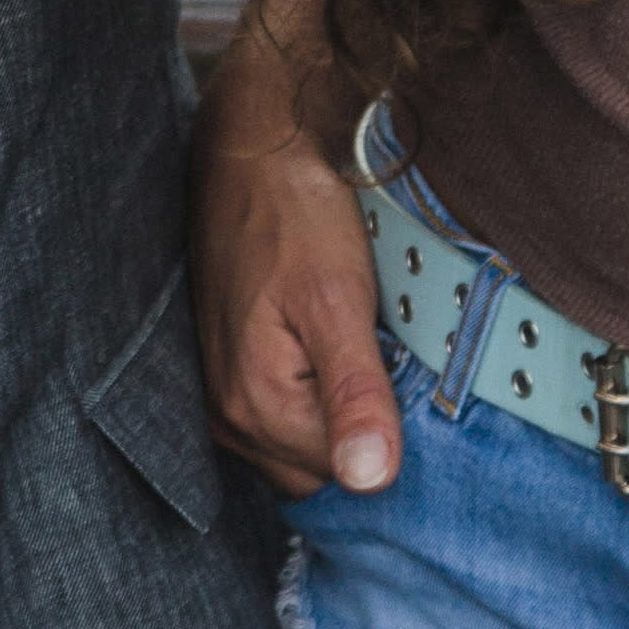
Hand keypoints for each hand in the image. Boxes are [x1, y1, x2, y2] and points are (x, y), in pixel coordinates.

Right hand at [194, 96, 399, 501]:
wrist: (247, 148)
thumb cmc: (290, 211)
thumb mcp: (338, 298)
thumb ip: (356, 394)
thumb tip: (372, 480)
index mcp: (254, 406)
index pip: (346, 475)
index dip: (390, 434)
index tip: (408, 377)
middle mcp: (226, 415)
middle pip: (320, 470)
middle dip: (362, 427)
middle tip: (388, 355)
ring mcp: (220, 397)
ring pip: (302, 445)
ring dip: (338, 411)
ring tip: (360, 344)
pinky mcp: (226, 373)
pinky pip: (283, 415)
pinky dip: (314, 394)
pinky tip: (331, 348)